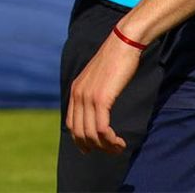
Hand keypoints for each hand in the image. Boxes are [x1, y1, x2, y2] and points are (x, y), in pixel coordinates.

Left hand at [65, 27, 141, 154]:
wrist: (123, 44)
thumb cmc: (116, 61)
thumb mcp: (99, 78)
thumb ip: (94, 93)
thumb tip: (98, 108)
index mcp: (75, 91)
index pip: (71, 125)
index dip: (81, 141)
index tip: (94, 150)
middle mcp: (78, 95)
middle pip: (80, 134)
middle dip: (95, 148)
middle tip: (112, 150)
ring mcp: (88, 97)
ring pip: (91, 134)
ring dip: (106, 146)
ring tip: (119, 147)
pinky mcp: (101, 99)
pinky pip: (102, 128)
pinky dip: (110, 140)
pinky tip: (120, 141)